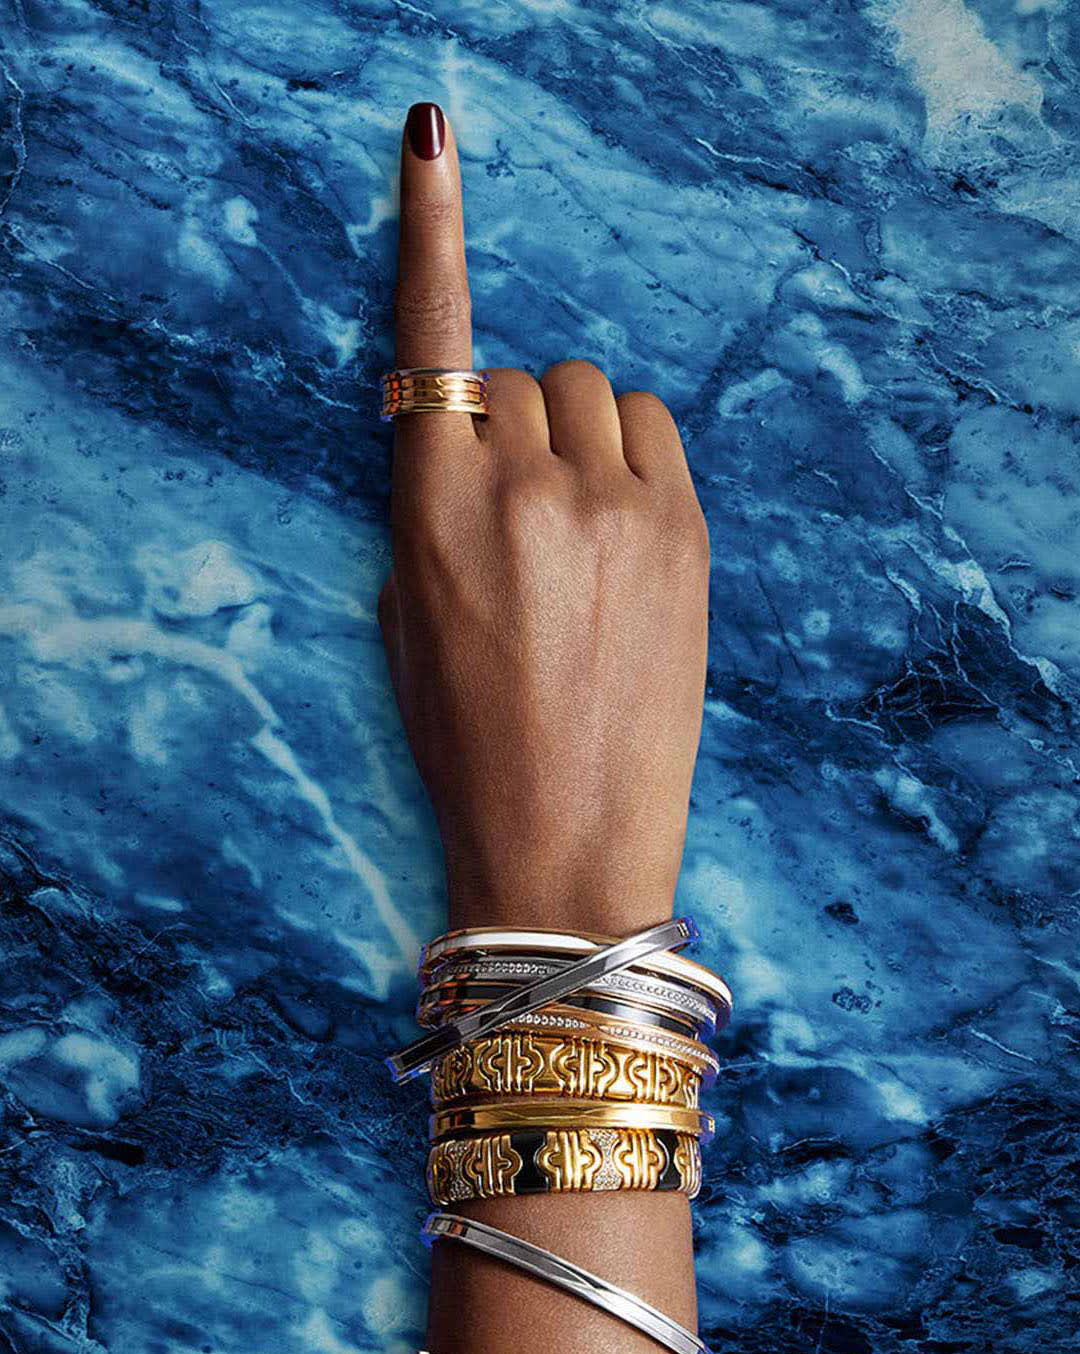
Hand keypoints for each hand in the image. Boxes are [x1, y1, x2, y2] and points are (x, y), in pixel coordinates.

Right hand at [379, 103, 708, 935]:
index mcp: (434, 514)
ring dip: (570, 432)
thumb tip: (448, 427)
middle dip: (507, 423)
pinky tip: (616, 521)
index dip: (427, 234)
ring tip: (567, 519)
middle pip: (519, 376)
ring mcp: (617, 507)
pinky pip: (654, 430)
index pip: (431, 345)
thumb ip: (422, 506)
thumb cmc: (469, 745)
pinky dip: (629, 453)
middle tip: (510, 505)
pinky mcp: (684, 532)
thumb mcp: (404, 623)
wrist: (569, 842)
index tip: (428, 141)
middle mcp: (526, 489)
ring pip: (589, 393)